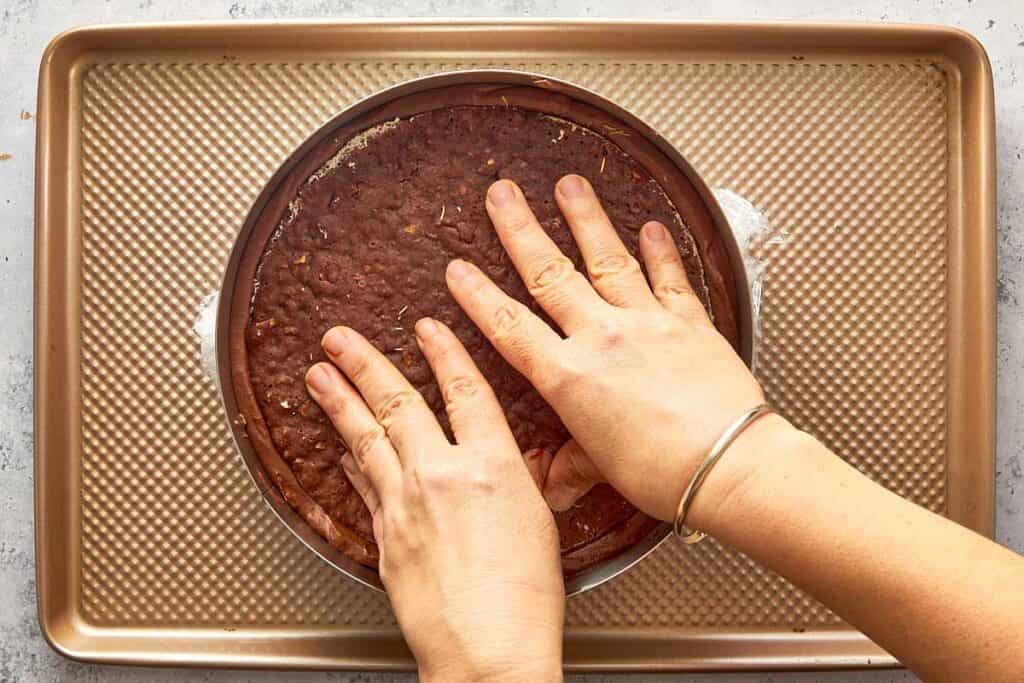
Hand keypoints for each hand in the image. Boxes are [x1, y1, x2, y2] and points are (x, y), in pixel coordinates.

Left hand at [305, 320, 563, 682]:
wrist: (488, 654)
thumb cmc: (526, 601)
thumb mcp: (540, 522)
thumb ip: (518, 481)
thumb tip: (509, 463)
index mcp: (492, 465)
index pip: (463, 390)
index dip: (443, 352)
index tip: (426, 329)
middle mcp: (442, 475)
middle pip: (397, 404)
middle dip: (364, 363)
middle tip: (339, 338)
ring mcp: (406, 506)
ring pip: (365, 439)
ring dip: (338, 402)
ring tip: (318, 375)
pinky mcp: (385, 539)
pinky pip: (365, 487)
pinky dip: (351, 462)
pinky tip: (341, 448)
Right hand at [445, 174, 793, 523]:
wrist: (727, 464)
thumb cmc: (663, 474)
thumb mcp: (603, 469)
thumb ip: (573, 466)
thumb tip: (550, 488)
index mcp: (569, 376)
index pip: (511, 326)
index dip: (479, 296)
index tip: (458, 269)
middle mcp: (601, 338)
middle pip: (550, 274)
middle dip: (520, 230)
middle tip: (501, 193)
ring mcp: (646, 323)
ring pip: (607, 260)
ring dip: (585, 219)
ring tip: (568, 184)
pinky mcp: (688, 323)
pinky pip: (670, 278)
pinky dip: (661, 251)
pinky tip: (651, 226)